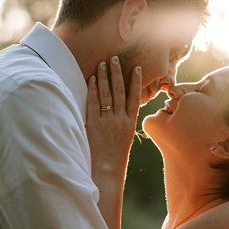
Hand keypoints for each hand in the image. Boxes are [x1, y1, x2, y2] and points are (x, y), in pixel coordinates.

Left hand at [87, 56, 141, 184]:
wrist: (108, 170)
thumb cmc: (116, 156)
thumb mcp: (125, 138)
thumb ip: (123, 122)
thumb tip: (120, 109)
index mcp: (131, 122)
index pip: (135, 97)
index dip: (136, 82)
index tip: (137, 68)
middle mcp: (121, 119)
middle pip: (120, 91)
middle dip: (117, 73)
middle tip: (114, 58)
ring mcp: (108, 121)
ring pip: (107, 94)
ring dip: (104, 77)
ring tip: (102, 63)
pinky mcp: (96, 124)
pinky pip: (94, 103)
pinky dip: (92, 90)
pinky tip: (91, 79)